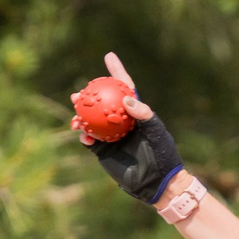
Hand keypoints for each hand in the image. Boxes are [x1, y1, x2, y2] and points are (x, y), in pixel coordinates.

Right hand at [75, 52, 184, 204]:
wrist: (157, 182)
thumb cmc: (163, 156)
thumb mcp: (157, 134)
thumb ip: (144, 115)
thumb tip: (126, 98)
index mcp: (135, 113)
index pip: (125, 88)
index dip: (116, 72)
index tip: (109, 56)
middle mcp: (121, 121)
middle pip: (101, 102)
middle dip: (89, 95)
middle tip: (79, 93)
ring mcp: (111, 135)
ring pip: (91, 120)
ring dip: (81, 114)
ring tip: (76, 112)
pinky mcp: (104, 150)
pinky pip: (89, 139)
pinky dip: (84, 134)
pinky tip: (81, 132)